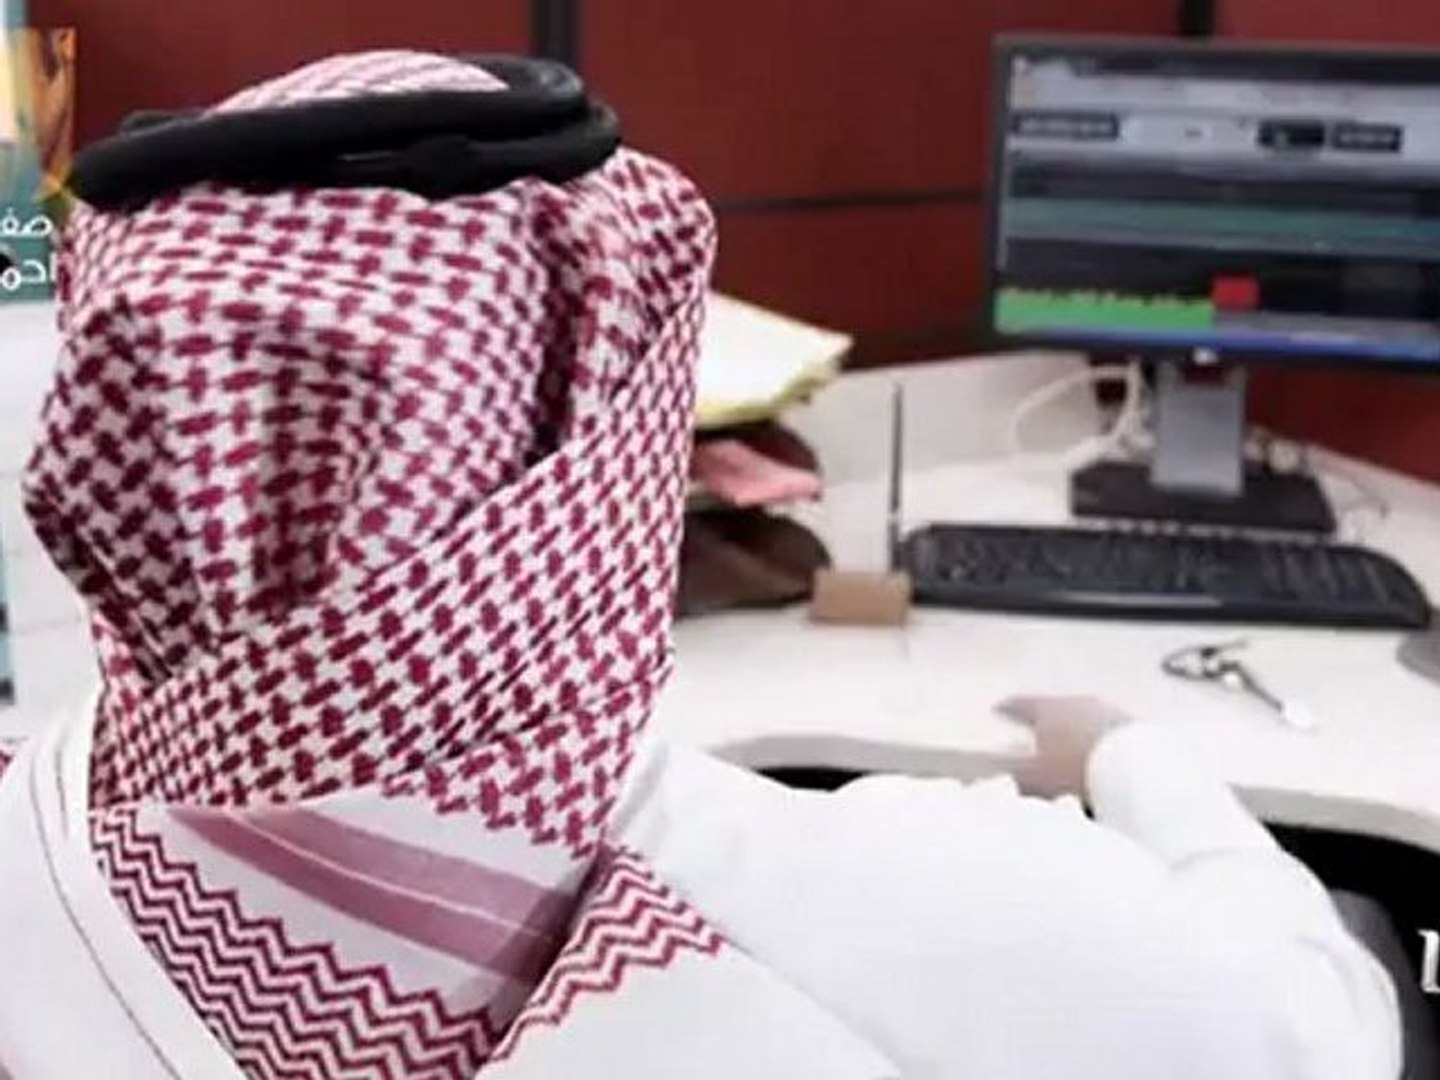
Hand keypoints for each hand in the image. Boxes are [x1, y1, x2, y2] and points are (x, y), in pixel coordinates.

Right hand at [996, 695, 1133, 800]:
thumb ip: (1011, 776)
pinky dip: (1099, 744)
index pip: (1020, 705)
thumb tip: (987, 777)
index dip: (1008, 709)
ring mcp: (1111, 713)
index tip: (998, 708)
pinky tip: (1100, 762)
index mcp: (1048, 708)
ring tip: (1068, 754)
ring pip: (1084, 720)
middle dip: (1044, 720)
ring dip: (1074, 733)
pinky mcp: (1137, 730)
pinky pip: (1109, 735)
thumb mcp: (1035, 779)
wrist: (1141, 771)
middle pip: (1055, 709)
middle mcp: (1080, 703)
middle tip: (1034, 732)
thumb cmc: (1080, 771)